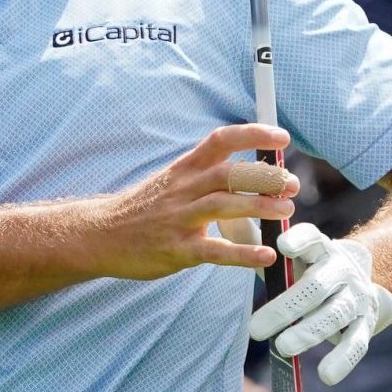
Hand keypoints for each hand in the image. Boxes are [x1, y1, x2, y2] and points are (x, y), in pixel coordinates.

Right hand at [93, 124, 298, 279]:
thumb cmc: (142, 209)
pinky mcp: (178, 250)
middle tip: (291, 185)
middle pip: (229, 174)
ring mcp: (179, 219)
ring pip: (223, 206)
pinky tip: (266, 256)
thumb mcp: (171, 182)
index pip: (220, 141)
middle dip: (265, 177)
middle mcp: (183, 189)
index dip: (253, 135)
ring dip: (259, 207)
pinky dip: (243, 255)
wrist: (99, 235)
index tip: (281, 138)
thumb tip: (253, 174)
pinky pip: (214, 251)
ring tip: (286, 211)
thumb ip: (206, 177)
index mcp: (184, 170)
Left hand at [247, 222, 391, 385]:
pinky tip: (326, 376)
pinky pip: (357, 342)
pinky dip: (343, 359)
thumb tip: (223, 221)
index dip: (299, 240)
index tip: (282, 246)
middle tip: (255, 328)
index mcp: (320, 247)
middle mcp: (341, 270)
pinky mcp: (366, 323)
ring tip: (282, 348)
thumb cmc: (304, 268)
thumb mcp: (283, 254)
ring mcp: (357, 297)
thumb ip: (253, 239)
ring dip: (309, 332)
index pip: (312, 238)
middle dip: (286, 307)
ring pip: (335, 314)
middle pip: (315, 286)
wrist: (358, 280)